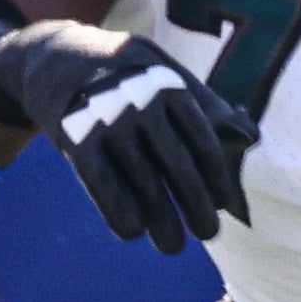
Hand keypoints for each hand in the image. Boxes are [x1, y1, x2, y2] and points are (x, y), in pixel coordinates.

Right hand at [0, 22, 257, 254]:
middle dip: (196, 205)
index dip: (217, 177)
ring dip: (161, 220)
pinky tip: (132, 232)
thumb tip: (250, 137)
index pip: (202, 141)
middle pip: (177, 165)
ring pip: (142, 182)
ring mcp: (105, 121)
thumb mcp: (164, 71)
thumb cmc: (124, 72)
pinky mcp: (73, 138)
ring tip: (173, 245)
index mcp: (168, 86)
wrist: (51, 55)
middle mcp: (139, 102)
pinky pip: (101, 184)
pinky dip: (117, 212)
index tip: (224, 204)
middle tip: (209, 234)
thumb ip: (203, 103)